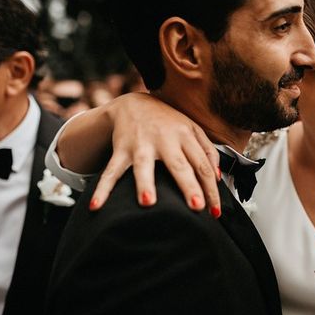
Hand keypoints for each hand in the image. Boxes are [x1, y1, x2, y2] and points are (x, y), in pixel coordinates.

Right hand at [90, 93, 221, 214]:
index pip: (202, 165)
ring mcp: (141, 144)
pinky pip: (111, 170)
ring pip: (144, 165)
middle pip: (179, 165)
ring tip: (147, 202)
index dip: (210, 188)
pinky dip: (103, 188)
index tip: (214, 210)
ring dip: (145, 184)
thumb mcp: (192, 129)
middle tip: (196, 206)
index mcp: (185, 135)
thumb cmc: (168, 122)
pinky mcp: (121, 149)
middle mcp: (165, 139)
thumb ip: (208, 152)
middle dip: (188, 186)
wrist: (133, 104)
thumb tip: (217, 178)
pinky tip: (97, 206)